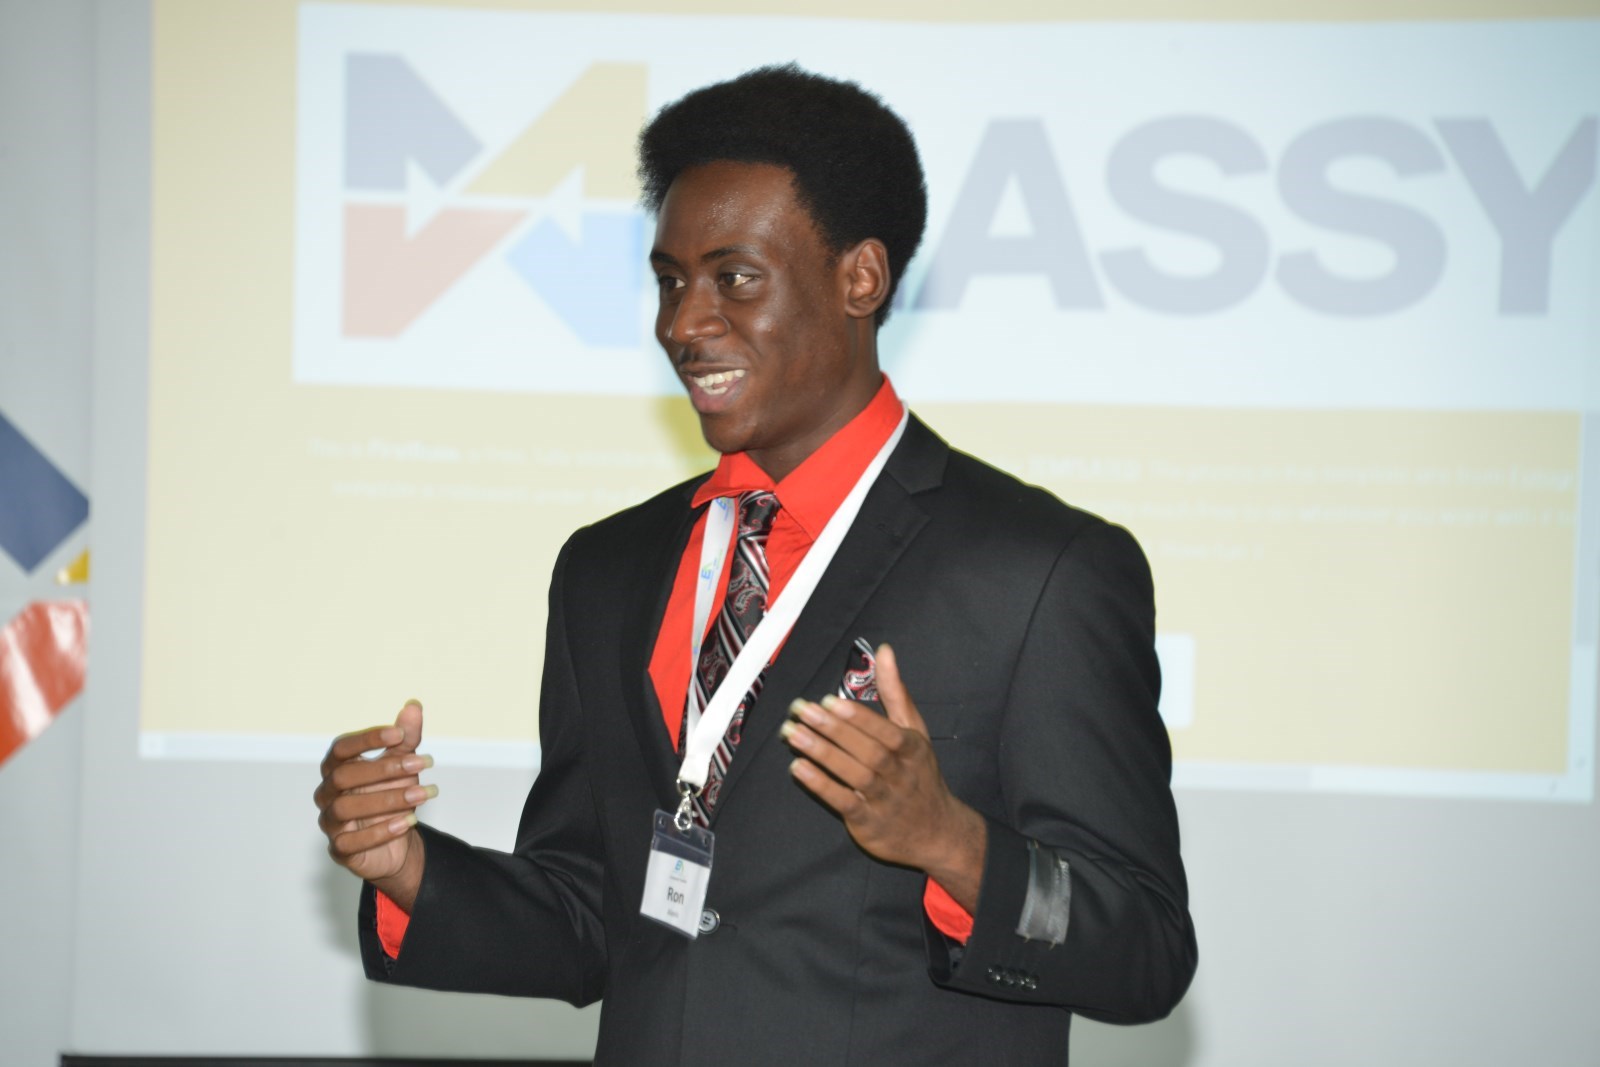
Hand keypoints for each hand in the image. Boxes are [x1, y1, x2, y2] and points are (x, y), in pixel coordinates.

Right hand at [314, 699, 433, 909]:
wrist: (398, 841)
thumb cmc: (392, 795)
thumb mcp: (404, 765)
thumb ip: (406, 738)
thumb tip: (414, 705)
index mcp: (338, 767)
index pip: (341, 747)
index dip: (367, 738)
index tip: (399, 734)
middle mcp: (328, 792)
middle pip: (344, 776)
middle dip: (385, 769)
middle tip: (422, 764)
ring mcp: (331, 821)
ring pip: (346, 808)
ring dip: (388, 799)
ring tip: (424, 794)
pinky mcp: (340, 848)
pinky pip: (350, 841)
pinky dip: (381, 831)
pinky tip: (409, 821)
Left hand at [782, 644, 986, 911]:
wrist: (937, 832)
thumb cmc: (919, 774)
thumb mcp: (915, 731)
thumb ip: (896, 691)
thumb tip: (884, 651)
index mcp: (912, 749)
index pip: (885, 731)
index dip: (858, 717)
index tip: (828, 701)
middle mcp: (900, 774)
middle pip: (867, 751)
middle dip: (832, 730)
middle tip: (801, 711)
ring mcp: (885, 800)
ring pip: (854, 775)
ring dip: (822, 754)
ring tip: (793, 735)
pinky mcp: (869, 822)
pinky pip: (844, 802)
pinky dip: (822, 786)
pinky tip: (799, 769)